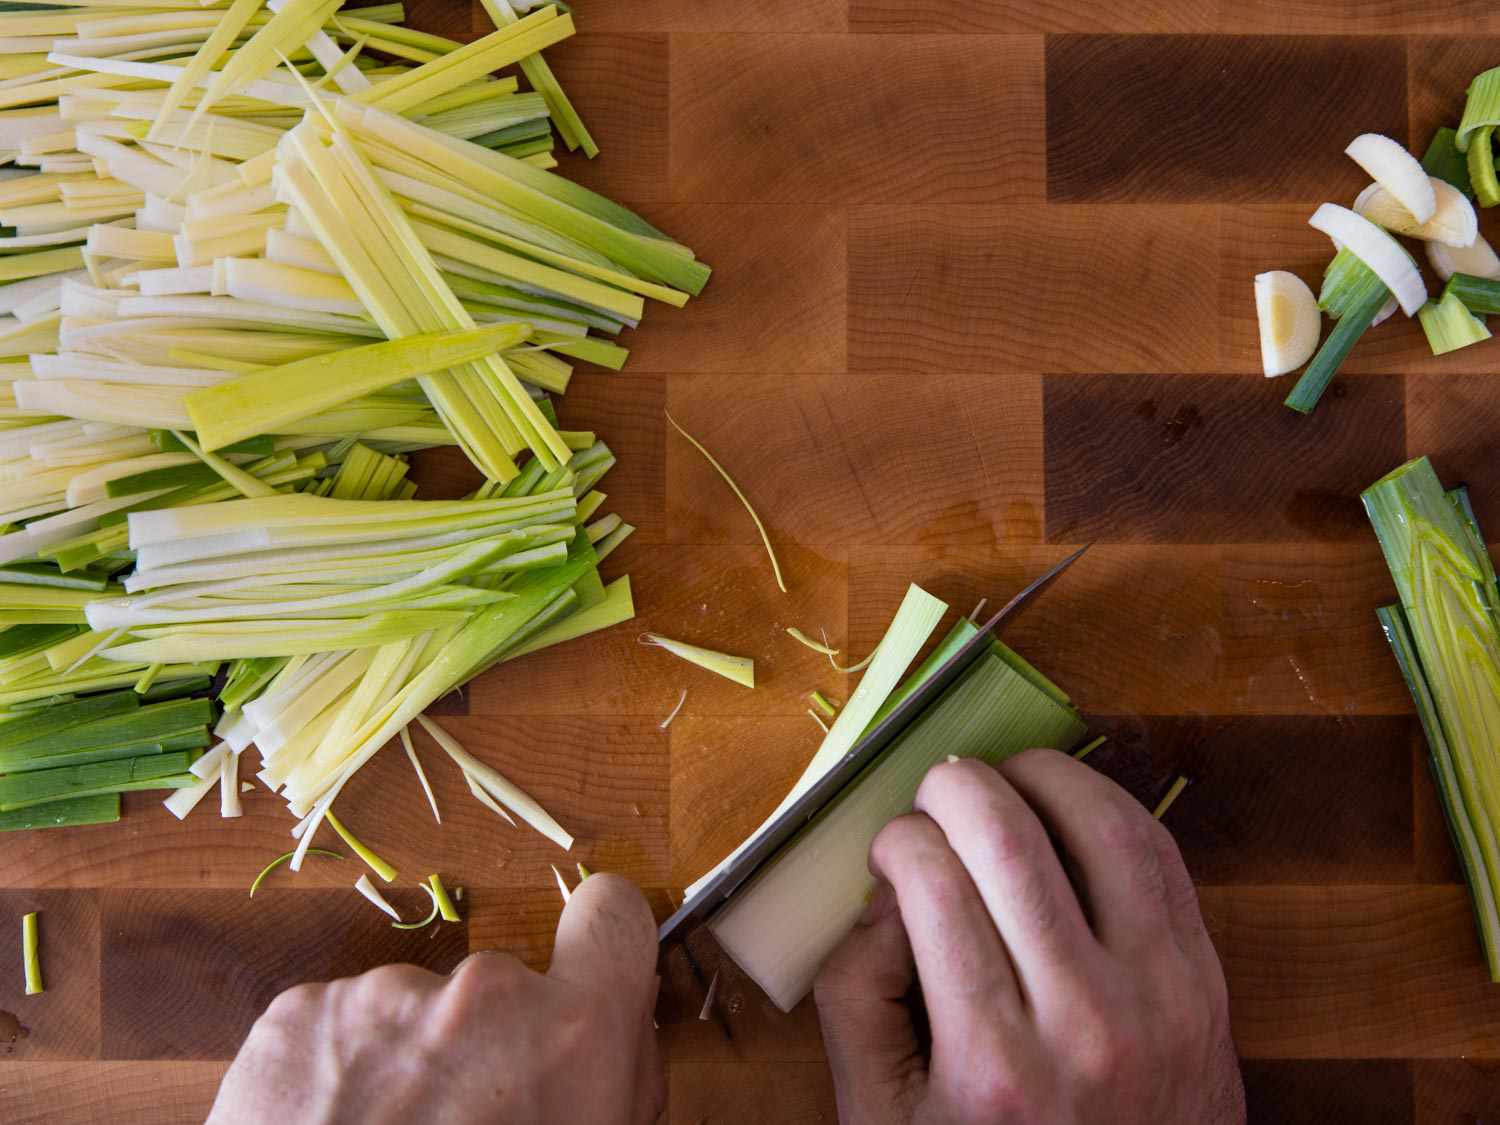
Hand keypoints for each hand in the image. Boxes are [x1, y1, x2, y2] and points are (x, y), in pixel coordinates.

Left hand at [207, 873, 662, 1124]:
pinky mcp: (299, 1014)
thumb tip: (619, 1021)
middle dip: (487, 1046)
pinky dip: (338, 1073)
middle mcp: (477, 996)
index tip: (585, 973)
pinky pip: (341, 1027)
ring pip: (413, 1013)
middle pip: (500, 989)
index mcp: (568, 1036)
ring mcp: (379, 997)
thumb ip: (611, 1075)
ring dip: (406, 1065)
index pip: (612, 916)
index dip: (601, 942)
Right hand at [814, 750, 1243, 1124]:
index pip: (932, 885)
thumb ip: (856, 1001)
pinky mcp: (1206, 984)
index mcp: (992, 1065)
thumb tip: (881, 893)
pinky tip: (1068, 808)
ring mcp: (1160, 999)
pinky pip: (1163, 859)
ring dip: (1044, 776)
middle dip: (955, 786)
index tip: (890, 847)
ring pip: (1103, 828)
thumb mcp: (883, 1119)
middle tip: (934, 792)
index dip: (898, 839)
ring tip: (1003, 779)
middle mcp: (1084, 1024)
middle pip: (1011, 841)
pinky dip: (1111, 810)